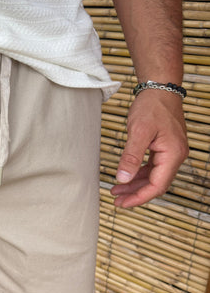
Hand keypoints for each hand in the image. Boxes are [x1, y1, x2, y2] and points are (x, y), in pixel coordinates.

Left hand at [111, 91, 187, 207]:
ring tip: (117, 191)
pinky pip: (152, 167)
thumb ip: (131, 157)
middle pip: (156, 184)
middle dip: (136, 194)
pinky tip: (126, 177)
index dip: (139, 197)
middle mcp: (175, 156)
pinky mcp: (164, 148)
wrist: (160, 89)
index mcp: (173, 155)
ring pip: (153, 177)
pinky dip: (139, 174)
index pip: (157, 186)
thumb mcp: (138, 132)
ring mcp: (171, 152)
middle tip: (117, 201)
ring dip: (135, 185)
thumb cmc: (152, 106)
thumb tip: (123, 179)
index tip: (123, 203)